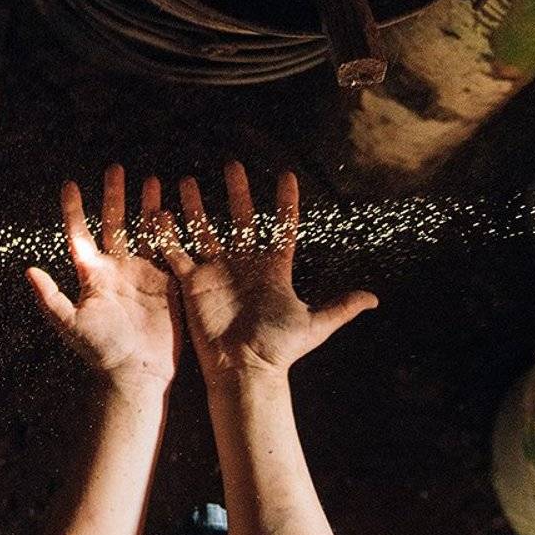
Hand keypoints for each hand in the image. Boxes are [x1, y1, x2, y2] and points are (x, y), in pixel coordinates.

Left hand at [26, 165, 182, 389]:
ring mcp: (142, 275)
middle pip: (113, 224)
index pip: (80, 235)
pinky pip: (169, 251)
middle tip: (116, 168)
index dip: (74, 210)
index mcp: (93, 275)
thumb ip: (51, 298)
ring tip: (153, 179)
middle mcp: (116, 270)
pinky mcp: (165, 285)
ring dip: (147, 206)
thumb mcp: (72, 324)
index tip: (70, 184)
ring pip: (144, 231)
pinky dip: (172, 230)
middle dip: (114, 196)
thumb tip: (29, 271)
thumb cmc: (100, 352)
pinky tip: (177, 209)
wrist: (136, 373)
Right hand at [156, 161, 376, 382]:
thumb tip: (374, 299)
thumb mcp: (315, 325)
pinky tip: (159, 214)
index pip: (281, 228)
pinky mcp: (194, 284)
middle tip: (233, 165)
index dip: (285, 204)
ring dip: (196, 207)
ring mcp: (217, 272)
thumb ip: (341, 308)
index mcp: (273, 270)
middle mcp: (244, 266)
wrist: (246, 369)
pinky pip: (178, 255)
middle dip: (238, 193)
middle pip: (240, 220)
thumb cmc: (280, 349)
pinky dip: (168, 236)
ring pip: (205, 231)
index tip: (287, 177)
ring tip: (188, 181)